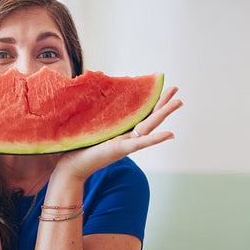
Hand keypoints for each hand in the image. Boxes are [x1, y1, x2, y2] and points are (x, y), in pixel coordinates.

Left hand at [55, 87, 182, 180]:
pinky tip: (170, 134)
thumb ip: (92, 113)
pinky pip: (140, 143)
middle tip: (175, 88)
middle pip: (148, 116)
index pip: (137, 111)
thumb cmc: (76, 147)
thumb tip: (86, 91)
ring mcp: (125, 143)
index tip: (156, 83)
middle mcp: (125, 135)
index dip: (148, 98)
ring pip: (149, 126)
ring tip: (178, 101)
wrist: (71, 167)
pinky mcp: (120, 150)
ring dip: (164, 114)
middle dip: (162, 102)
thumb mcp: (87, 125)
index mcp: (119, 129)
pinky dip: (156, 139)